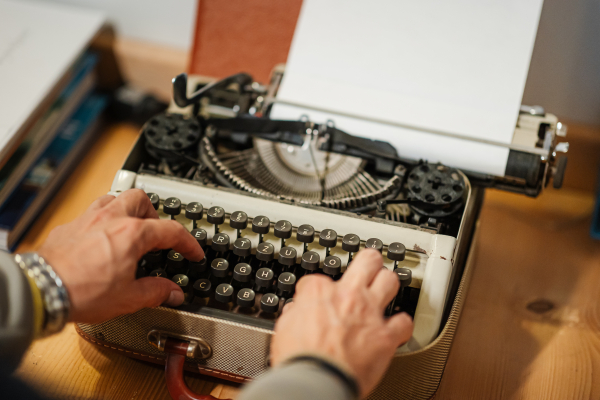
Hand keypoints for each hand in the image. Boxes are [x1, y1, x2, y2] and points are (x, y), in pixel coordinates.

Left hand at [37, 189, 202, 322]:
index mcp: (132, 234)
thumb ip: (156, 292)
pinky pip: (90, 214)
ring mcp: (87, 219)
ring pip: (113, 198)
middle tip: (156, 233)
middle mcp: (110, 219)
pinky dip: (101, 222)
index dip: (188, 243)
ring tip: (130, 228)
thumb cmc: (81, 291)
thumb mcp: (129, 298)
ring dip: (126, 210)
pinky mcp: (68, 227)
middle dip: (154, 214)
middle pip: (141, 199)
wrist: (42, 290)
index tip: (193, 252)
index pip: (171, 231)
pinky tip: (100, 240)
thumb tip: (171, 293)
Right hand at [270, 249, 412, 397]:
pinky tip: (397, 326)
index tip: (318, 297)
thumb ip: (294, 314)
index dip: (317, 289)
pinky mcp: (385, 336)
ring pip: (390, 281)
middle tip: (368, 267)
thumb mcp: (283, 329)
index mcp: (319, 292)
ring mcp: (369, 313)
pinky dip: (402, 324)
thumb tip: (295, 312)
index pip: (319, 278)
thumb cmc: (299, 359)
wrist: (315, 381)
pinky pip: (404, 322)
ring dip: (388, 285)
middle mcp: (348, 296)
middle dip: (369, 262)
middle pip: (367, 261)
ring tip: (385, 289)